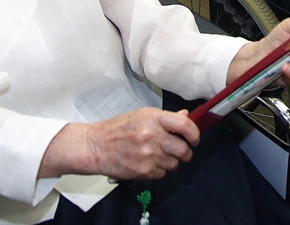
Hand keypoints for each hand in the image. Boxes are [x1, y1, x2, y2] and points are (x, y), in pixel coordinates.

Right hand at [83, 107, 200, 179]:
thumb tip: (186, 116)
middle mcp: (152, 135)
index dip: (194, 134)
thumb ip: (165, 117)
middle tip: (181, 152)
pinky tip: (149, 163)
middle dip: (185, 153)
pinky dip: (159, 171)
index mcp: (153, 117)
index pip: (185, 125)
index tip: (194, 139)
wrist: (95, 146)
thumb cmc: (118, 128)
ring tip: (159, 157)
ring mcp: (148, 154)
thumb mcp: (142, 115)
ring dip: (171, 162)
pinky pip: (162, 174)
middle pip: (183, 149)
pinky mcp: (143, 170)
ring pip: (174, 164)